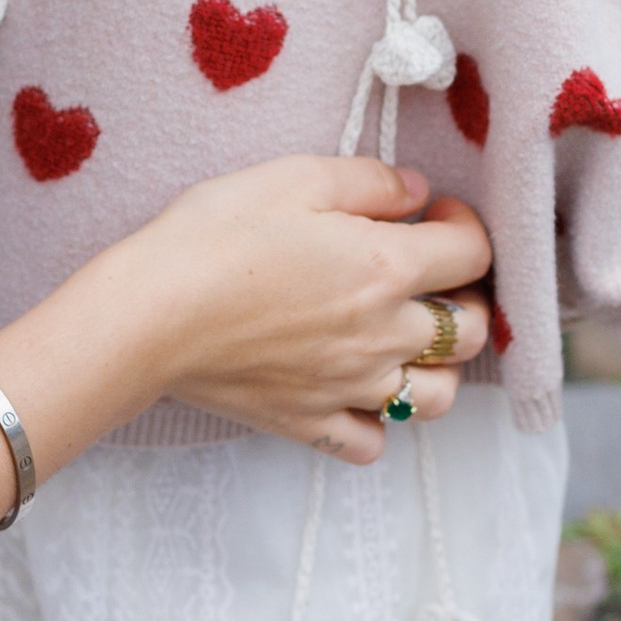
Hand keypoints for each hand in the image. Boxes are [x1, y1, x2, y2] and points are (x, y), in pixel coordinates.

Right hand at [112, 157, 493, 464]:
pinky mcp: (308, 422)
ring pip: (437, 398)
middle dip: (468, 299)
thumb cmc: (213, 236)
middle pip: (471, 332)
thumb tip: (416, 191)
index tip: (435, 212)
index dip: (465, 223)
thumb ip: (369, 181)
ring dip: (438, 367)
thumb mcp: (293, 177)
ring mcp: (348, 386)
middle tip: (434, 277)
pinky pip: (371, 442)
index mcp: (386, 267)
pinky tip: (357, 390)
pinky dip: (377, 422)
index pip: (472, 252)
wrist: (148, 315)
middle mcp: (381, 334)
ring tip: (408, 340)